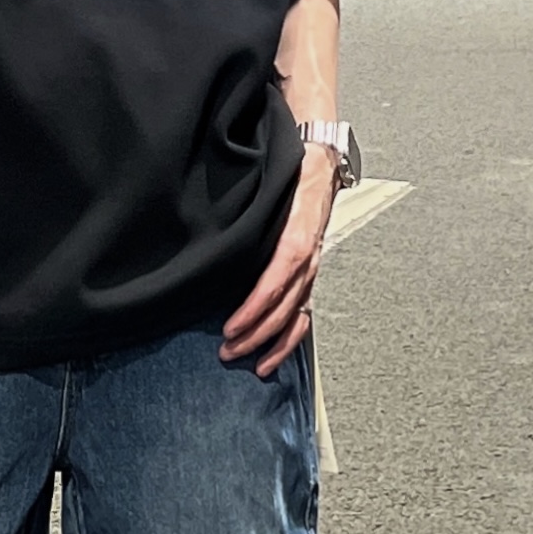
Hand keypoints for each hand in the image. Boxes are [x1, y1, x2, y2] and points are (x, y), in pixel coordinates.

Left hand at [221, 146, 338, 377]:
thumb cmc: (292, 175)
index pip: (275, 281)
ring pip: (295, 318)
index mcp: (296, 238)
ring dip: (273, 345)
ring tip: (250, 364)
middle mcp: (307, 261)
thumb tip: (212, 216)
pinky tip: (272, 359)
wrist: (321, 168)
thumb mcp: (273, 182)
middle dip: (255, 334)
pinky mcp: (308, 279)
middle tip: (226, 351)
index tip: (231, 326)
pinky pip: (302, 318)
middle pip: (283, 308)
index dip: (254, 308)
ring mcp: (310, 273)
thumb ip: (251, 202)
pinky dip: (289, 342)